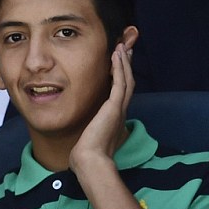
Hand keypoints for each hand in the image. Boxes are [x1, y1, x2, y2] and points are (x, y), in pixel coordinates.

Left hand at [69, 43, 134, 171]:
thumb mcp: (89, 138)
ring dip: (124, 62)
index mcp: (115, 117)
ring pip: (126, 79)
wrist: (91, 160)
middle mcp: (120, 111)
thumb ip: (88, 132)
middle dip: (126, 66)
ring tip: (122, 47)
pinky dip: (120, 68)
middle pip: (128, 82)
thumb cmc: (87, 154)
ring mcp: (119, 108)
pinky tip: (117, 55)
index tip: (119, 64)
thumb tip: (80, 137)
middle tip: (126, 50)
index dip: (121, 76)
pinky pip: (120, 82)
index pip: (121, 92)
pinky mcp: (115, 106)